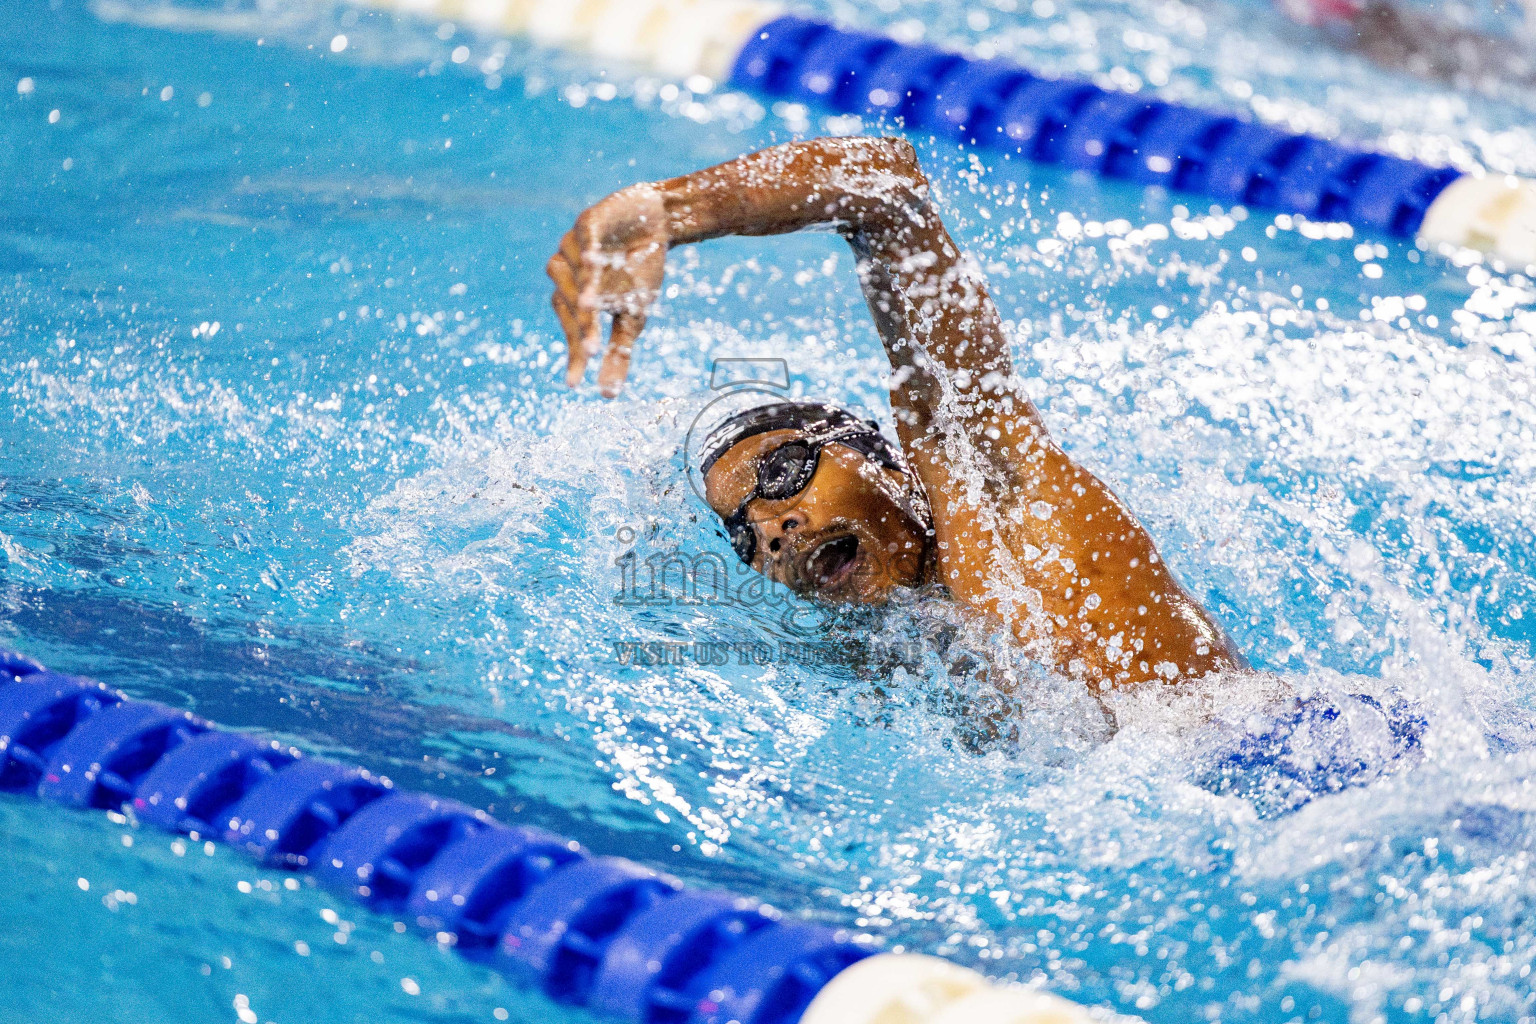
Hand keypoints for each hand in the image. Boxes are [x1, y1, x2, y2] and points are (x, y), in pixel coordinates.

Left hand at [547, 183, 668, 396]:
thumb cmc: (639, 273)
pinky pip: (584, 238)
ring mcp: (574, 248)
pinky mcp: (588, 222)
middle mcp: (569, 276)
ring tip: (592, 307)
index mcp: (576, 301)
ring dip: (581, 288)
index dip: (575, 355)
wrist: (657, 224)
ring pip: (569, 271)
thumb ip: (618, 354)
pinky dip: (589, 251)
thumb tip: (608, 398)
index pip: (572, 332)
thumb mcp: (632, 318)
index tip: (574, 384)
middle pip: (569, 305)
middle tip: (596, 348)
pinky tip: (596, 262)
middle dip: (583, 325)